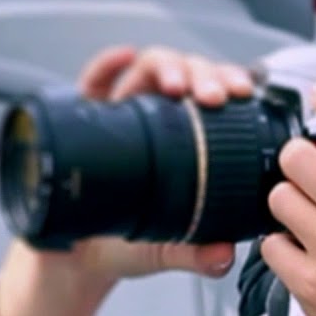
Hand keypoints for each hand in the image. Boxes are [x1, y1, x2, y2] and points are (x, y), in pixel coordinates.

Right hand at [32, 45, 256, 294]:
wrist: (72, 256)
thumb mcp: (165, 251)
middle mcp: (160, 118)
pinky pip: (95, 80)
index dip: (233, 85)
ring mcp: (122, 112)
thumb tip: (223, 257)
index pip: (219, 97)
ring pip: (151, 68)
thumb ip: (194, 254)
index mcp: (190, 140)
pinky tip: (122, 58)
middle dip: (206, 74)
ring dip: (168, 67)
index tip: (244, 93)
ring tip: (175, 85)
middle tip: (213, 96)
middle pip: (190, 73)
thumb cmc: (125, 243)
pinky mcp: (83, 117)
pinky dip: (109, 63)